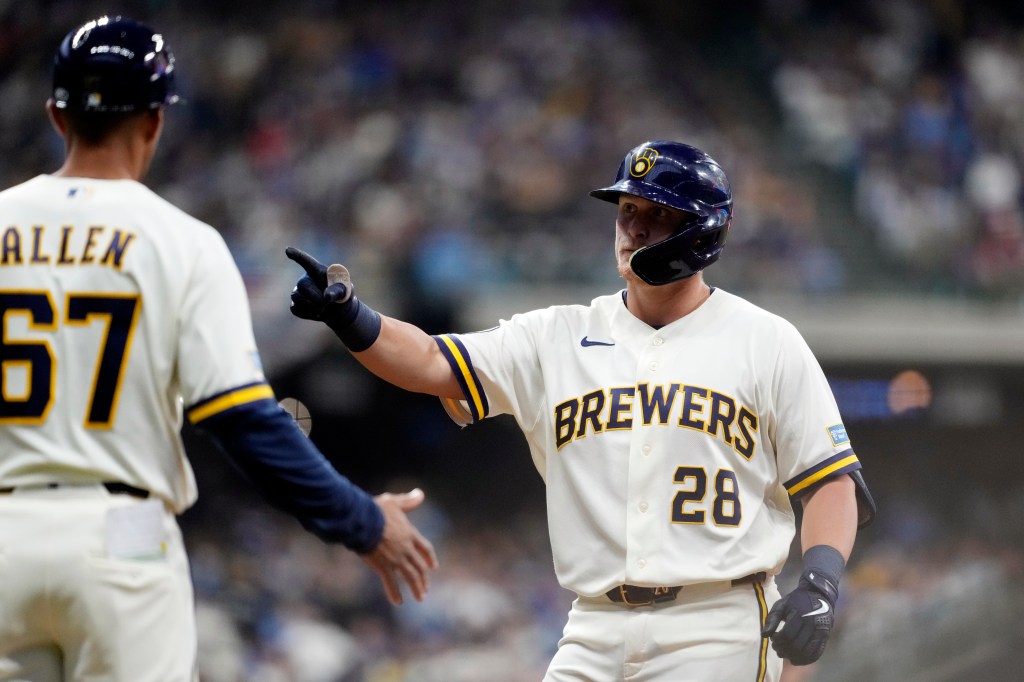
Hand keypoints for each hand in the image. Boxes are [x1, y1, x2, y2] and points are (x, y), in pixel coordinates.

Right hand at [285, 246, 353, 326]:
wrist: (339, 311)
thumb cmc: (343, 295)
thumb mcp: (346, 291)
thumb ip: (338, 291)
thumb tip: (326, 296)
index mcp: (318, 271)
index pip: (307, 261)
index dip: (297, 255)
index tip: (288, 250)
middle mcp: (305, 279)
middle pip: (302, 285)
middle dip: (316, 297)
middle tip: (327, 303)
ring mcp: (298, 292)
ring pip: (297, 298)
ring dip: (312, 306)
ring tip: (323, 308)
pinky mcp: (295, 304)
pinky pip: (295, 309)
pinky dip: (307, 314)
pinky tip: (317, 313)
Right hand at [360, 488, 438, 605]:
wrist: (362, 522)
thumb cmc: (376, 510)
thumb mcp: (394, 502)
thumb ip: (408, 501)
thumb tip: (420, 494)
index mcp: (410, 534)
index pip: (425, 548)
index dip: (429, 558)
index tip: (434, 567)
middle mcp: (406, 548)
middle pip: (419, 566)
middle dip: (423, 578)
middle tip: (425, 588)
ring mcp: (396, 559)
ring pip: (410, 576)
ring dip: (416, 588)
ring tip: (420, 598)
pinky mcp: (383, 566)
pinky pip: (390, 583)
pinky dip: (394, 593)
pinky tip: (398, 602)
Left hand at [761, 567, 838, 664]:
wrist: (818, 596)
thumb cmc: (796, 601)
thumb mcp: (781, 605)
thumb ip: (772, 619)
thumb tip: (764, 635)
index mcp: (799, 614)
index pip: (787, 634)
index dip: (777, 640)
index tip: (773, 639)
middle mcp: (812, 624)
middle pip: (796, 645)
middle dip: (783, 650)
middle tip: (776, 648)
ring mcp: (821, 632)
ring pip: (806, 652)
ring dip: (793, 657)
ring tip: (784, 654)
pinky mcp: (825, 638)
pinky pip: (816, 654)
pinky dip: (805, 660)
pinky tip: (795, 660)